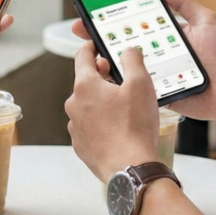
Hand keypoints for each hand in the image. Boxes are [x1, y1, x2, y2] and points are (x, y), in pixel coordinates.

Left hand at [65, 42, 159, 181]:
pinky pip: (90, 126)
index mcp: (85, 86)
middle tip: (122, 80)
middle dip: (103, 78)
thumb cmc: (134, 128)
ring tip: (125, 110)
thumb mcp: (141, 84)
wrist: (130, 169)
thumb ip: (133, 60)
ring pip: (88, 106)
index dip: (92, 48)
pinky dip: (101, 123)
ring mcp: (75, 126)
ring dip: (102, 103)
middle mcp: (74, 104)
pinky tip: (119, 129)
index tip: (97, 45)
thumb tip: (127, 51)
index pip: (83, 57)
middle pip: (87, 82)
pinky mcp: (80, 145)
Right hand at [70, 0, 215, 126]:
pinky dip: (120, 81)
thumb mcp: (207, 22)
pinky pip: (135, 87)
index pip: (137, 22)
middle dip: (101, 34)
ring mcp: (156, 74)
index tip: (97, 7)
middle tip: (82, 27)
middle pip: (124, 42)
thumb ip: (185, 4)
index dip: (117, 15)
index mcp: (168, 35)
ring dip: (106, 57)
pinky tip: (104, 72)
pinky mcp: (156, 93)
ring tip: (88, 47)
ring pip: (126, 64)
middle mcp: (159, 53)